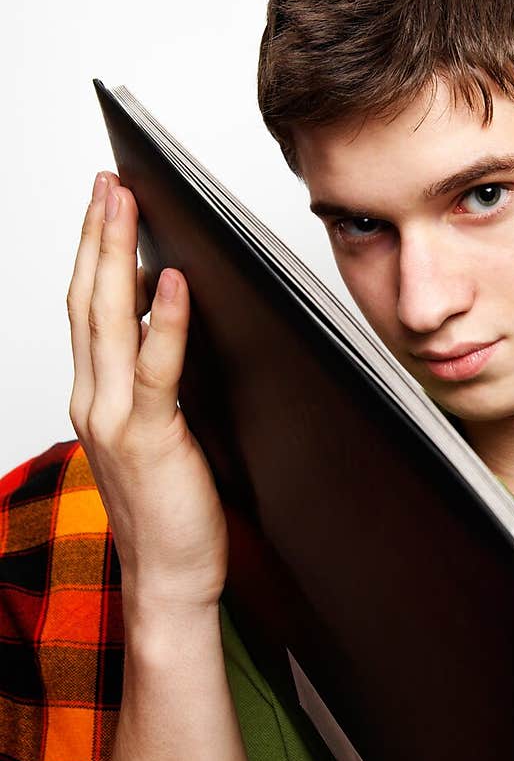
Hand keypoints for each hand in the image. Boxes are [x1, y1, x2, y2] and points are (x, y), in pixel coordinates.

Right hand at [67, 171, 227, 619]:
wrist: (170, 580)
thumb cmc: (174, 510)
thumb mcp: (161, 433)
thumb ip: (159, 383)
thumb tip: (179, 324)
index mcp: (95, 397)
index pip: (88, 309)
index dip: (95, 251)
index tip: (107, 201)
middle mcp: (93, 401)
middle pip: (89, 300)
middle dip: (98, 234)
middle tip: (109, 180)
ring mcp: (115, 419)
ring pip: (108, 320)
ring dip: (117, 256)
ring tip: (127, 202)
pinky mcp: (150, 437)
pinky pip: (156, 368)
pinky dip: (162, 321)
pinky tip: (171, 279)